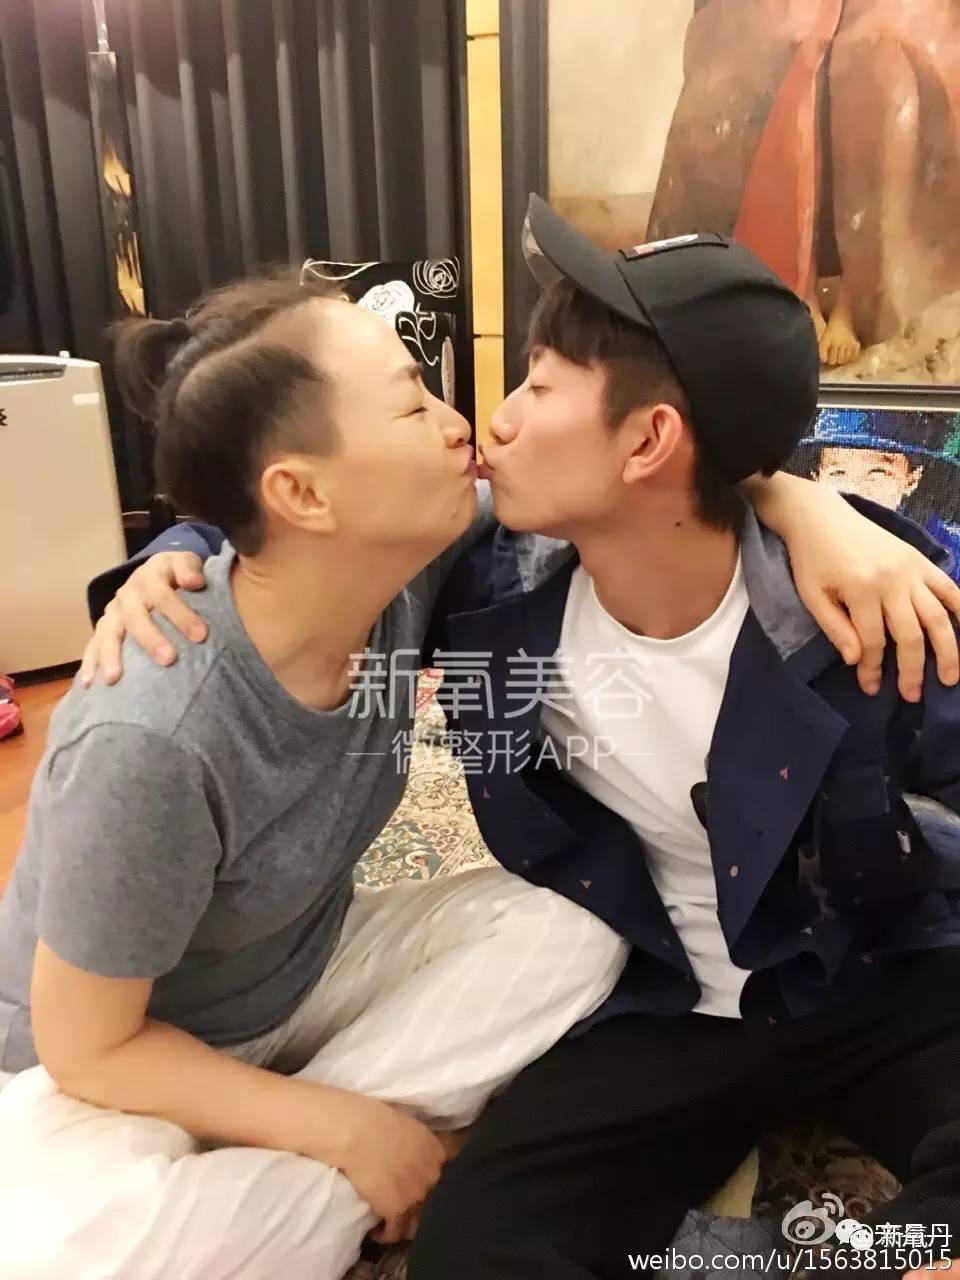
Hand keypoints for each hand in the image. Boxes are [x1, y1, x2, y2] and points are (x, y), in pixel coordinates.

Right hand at [80, 552, 207, 686]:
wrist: (154, 573)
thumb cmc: (174, 574)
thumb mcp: (184, 563)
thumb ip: (189, 569)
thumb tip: (194, 582)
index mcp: (148, 577)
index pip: (162, 595)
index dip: (180, 614)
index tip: (200, 635)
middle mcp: (127, 595)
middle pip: (135, 617)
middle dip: (150, 639)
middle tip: (168, 659)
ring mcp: (113, 613)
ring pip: (108, 633)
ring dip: (110, 656)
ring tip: (114, 678)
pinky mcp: (104, 628)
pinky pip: (92, 646)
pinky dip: (89, 664)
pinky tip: (87, 684)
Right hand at [331, 1094, 446, 1243]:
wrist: (360, 1133)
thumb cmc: (378, 1120)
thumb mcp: (411, 1128)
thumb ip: (421, 1145)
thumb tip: (415, 1153)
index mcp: (436, 1152)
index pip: (446, 1177)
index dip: (434, 1185)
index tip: (423, 1188)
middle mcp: (432, 1175)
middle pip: (434, 1200)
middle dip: (423, 1205)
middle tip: (407, 1207)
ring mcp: (417, 1195)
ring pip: (418, 1221)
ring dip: (406, 1224)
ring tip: (395, 1224)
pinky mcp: (397, 1210)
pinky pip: (395, 1232)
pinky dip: (385, 1234)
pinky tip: (377, 1232)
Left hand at [748, 473, 959, 701]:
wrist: (820, 516)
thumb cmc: (812, 558)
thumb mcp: (812, 595)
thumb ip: (835, 628)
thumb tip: (856, 661)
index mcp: (862, 589)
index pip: (874, 641)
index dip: (874, 669)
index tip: (871, 688)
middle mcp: (893, 580)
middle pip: (911, 634)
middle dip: (913, 669)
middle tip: (912, 695)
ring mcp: (911, 569)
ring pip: (937, 615)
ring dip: (948, 649)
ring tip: (950, 677)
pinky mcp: (919, 560)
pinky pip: (948, 587)